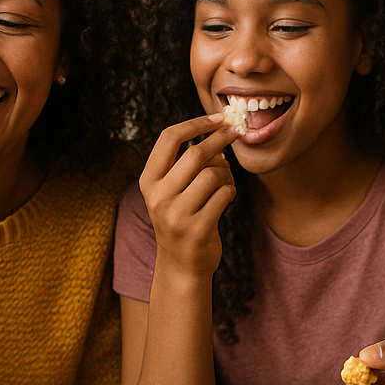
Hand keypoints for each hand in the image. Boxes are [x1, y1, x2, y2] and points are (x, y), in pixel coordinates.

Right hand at [140, 115, 236, 276]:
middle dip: (220, 139)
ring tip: (225, 182)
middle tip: (235, 133)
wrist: (181, 267)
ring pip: (213, 174)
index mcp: (149, 181)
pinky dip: (231, 191)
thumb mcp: (173, 191)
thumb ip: (188, 165)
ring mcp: (177, 215)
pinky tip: (226, 197)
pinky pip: (225, 195)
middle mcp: (158, 197)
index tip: (218, 117)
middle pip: (195, 153)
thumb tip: (219, 135)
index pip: (169, 138)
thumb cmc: (181, 220)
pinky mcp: (197, 229)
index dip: (196, 123)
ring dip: (226, 173)